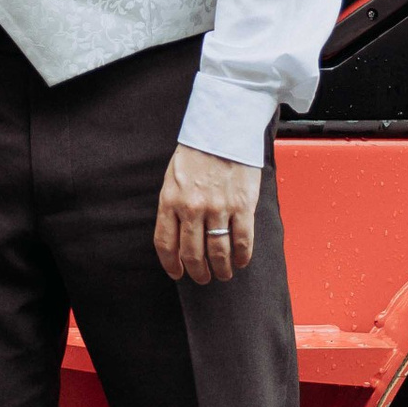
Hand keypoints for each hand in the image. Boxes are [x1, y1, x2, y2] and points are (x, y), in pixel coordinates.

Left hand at [155, 143, 262, 284]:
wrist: (222, 129)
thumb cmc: (197, 152)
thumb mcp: (173, 177)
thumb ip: (173, 205)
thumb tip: (177, 235)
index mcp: (170, 199)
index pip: (165, 243)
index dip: (171, 264)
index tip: (176, 273)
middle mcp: (192, 207)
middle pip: (192, 254)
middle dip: (198, 273)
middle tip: (203, 277)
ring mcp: (218, 208)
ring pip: (218, 253)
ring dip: (221, 270)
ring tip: (223, 273)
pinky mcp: (242, 206)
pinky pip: (242, 242)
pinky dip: (242, 257)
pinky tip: (240, 261)